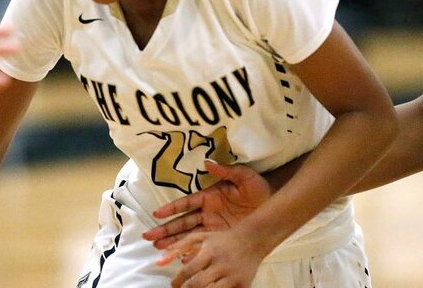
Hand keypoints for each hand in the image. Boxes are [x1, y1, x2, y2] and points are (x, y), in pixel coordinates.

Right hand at [144, 160, 269, 249]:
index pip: (186, 203)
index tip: (157, 214)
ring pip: (189, 235)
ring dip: (174, 243)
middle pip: (182, 222)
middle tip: (149, 237)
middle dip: (166, 230)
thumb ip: (226, 171)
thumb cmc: (257, 186)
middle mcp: (207, 213)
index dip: (172, 209)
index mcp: (209, 196)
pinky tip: (181, 260)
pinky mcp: (221, 238)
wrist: (273, 202)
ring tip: (159, 250)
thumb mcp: (243, 176)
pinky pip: (204, 246)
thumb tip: (208, 163)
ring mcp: (213, 227)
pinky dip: (193, 253)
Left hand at [158, 229, 263, 287]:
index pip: (188, 271)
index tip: (174, 284)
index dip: (177, 281)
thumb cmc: (222, 240)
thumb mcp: (201, 237)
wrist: (252, 240)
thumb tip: (159, 260)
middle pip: (198, 285)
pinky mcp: (243, 285)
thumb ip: (179, 246)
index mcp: (210, 251)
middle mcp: (221, 264)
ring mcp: (233, 276)